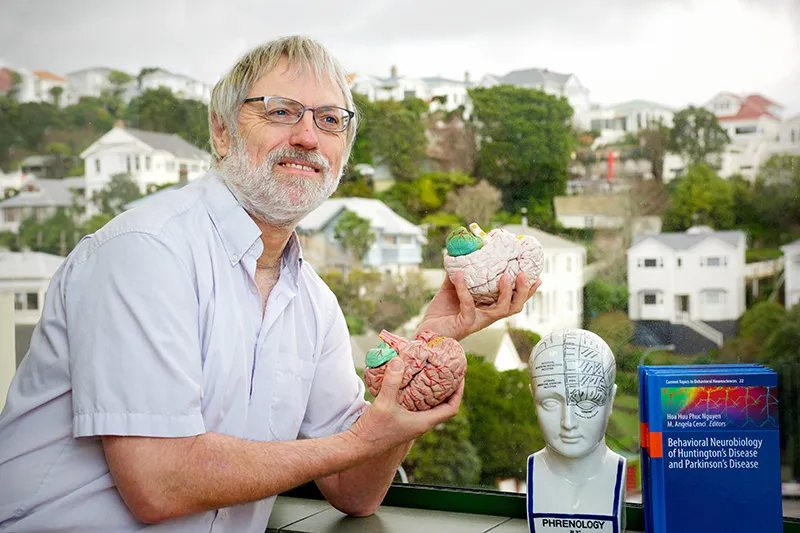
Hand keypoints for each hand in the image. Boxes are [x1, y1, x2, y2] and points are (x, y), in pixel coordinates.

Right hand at [349, 358, 462, 450]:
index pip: (451, 408)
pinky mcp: (401, 421)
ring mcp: (411, 424)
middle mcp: (421, 424)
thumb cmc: (373, 430)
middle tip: (447, 370)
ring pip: (429, 406)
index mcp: (424, 422)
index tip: (460, 376)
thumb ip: (392, 382)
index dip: (459, 392)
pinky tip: (409, 382)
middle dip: (447, 388)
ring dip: (433, 391)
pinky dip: (418, 393)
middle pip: (443, 405)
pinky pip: (417, 406)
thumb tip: (399, 360)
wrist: (357, 447)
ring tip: (431, 372)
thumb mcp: (383, 404)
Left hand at [416, 270, 541, 341]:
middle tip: (524, 274)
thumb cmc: (441, 313)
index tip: (537, 277)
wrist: (426, 331)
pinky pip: (468, 305)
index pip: (513, 300)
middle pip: (514, 307)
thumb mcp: (451, 289)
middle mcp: (487, 316)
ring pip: (501, 310)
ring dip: (505, 293)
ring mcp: (478, 321)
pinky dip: (464, 289)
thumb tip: (462, 253)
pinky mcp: (465, 323)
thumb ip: (459, 274)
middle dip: (523, 292)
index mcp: (488, 308)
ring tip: (504, 276)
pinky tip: (459, 275)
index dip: (526, 291)